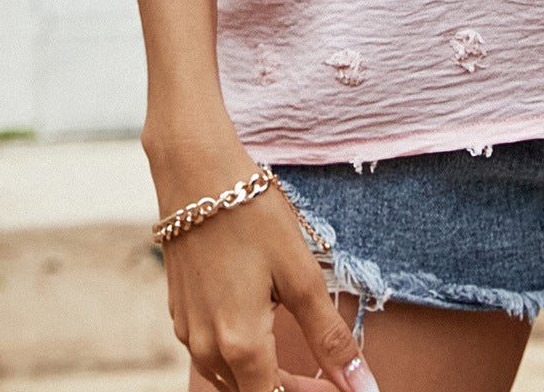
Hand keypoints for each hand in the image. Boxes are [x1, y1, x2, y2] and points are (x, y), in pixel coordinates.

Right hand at [148, 129, 377, 391]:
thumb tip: (362, 386)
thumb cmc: (252, 216)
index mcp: (239, 346)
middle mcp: (206, 351)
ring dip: (266, 376)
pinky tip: (265, 327)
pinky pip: (213, 356)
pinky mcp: (181, 315)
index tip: (339, 383)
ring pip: (230, 380)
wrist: (195, 172)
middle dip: (293, 388)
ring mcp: (189, 334)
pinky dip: (242, 357)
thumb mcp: (301, 274)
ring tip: (305, 357)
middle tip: (330, 372)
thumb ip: (329, 336)